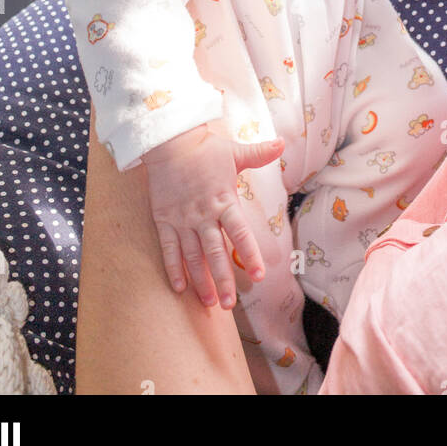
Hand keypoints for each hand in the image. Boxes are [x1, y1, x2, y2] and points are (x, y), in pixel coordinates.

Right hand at [142, 125, 283, 308]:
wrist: (168, 141)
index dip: (250, 254)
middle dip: (223, 279)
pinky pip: (169, 248)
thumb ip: (259, 153)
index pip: (240, 233)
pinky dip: (173, 268)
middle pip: (215, 252)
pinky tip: (179, 287)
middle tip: (230, 304)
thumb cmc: (204, 147)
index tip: (259, 275)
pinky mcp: (164, 219)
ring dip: (201, 280)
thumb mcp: (234, 151)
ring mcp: (182, 219)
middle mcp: (203, 214)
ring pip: (192, 256)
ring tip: (209, 302)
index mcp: (223, 200)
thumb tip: (281, 143)